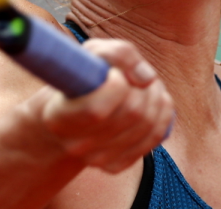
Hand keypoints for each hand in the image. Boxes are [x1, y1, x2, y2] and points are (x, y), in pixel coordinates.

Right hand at [34, 38, 173, 173]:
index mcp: (58, 115)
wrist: (67, 116)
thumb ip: (119, 54)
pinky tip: (152, 100)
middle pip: (132, 112)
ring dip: (155, 96)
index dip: (117, 84)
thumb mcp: (90, 54)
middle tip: (136, 75)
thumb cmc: (79, 79)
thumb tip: (146, 78)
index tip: (114, 73)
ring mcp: (96, 159)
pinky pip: (156, 137)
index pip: (98, 109)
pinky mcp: (116, 165)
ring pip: (148, 124)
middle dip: (143, 86)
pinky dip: (162, 113)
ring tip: (144, 84)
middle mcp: (75, 144)